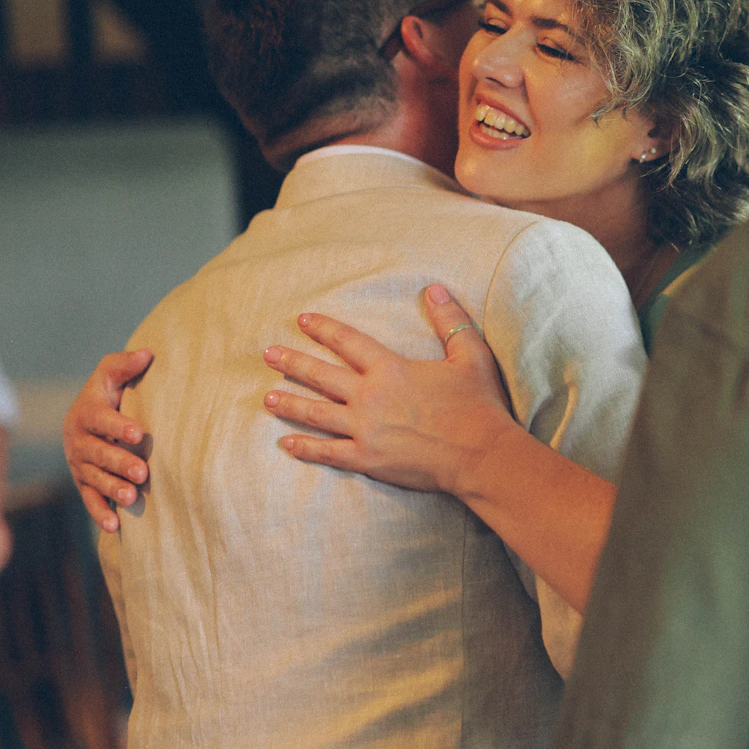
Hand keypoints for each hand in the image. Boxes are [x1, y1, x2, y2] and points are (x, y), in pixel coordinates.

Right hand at [63, 351, 153, 533]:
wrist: (88, 418)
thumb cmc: (106, 393)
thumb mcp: (110, 375)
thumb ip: (124, 364)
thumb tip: (147, 354)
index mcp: (86, 414)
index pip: (101, 420)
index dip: (118, 426)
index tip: (139, 432)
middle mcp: (78, 441)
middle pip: (98, 454)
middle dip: (119, 463)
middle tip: (142, 471)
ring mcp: (80, 464)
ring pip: (94, 479)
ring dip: (112, 489)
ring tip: (132, 497)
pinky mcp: (84, 482)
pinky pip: (90, 499)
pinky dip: (100, 512)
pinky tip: (115, 526)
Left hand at [263, 284, 514, 493]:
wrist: (481, 453)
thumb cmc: (478, 404)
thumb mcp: (470, 355)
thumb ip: (450, 320)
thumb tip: (435, 289)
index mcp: (390, 368)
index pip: (348, 341)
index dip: (324, 329)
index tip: (302, 320)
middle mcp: (370, 396)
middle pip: (321, 375)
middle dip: (291, 363)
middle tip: (267, 354)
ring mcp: (365, 429)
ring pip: (316, 413)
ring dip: (289, 403)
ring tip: (267, 398)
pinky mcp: (367, 458)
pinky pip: (328, 452)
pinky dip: (305, 448)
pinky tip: (287, 444)